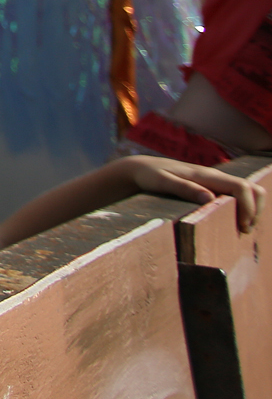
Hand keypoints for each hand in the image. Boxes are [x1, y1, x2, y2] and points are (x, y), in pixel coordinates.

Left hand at [121, 155, 263, 232]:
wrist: (142, 169)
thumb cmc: (150, 176)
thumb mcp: (162, 182)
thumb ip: (184, 189)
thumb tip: (209, 198)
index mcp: (207, 176)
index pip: (242, 187)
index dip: (249, 207)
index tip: (242, 226)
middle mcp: (216, 177)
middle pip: (253, 189)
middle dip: (256, 210)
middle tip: (243, 229)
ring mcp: (216, 182)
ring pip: (249, 192)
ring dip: (252, 210)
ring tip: (240, 228)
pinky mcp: (213, 188)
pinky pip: (238, 197)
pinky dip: (243, 209)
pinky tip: (233, 223)